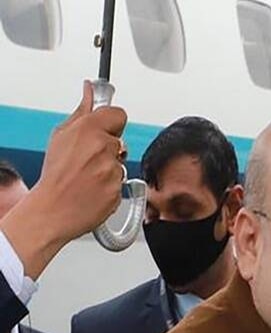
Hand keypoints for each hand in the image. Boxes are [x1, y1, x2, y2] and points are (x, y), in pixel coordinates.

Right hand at [0, 81, 127, 279]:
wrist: (52, 208)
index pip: (118, 114)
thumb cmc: (55, 173)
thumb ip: (81, 112)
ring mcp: (112, 170)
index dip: (111, 122)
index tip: (104, 129)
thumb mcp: (61, 135)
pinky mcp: (118, 189)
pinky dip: (111, 185)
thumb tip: (90, 89)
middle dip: (108, 148)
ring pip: (120, 163)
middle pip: (120, 141)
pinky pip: (121, 183)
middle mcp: (104, 148)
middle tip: (88, 159)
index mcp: (89, 130)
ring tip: (88, 176)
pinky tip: (94, 188)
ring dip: (109, 168)